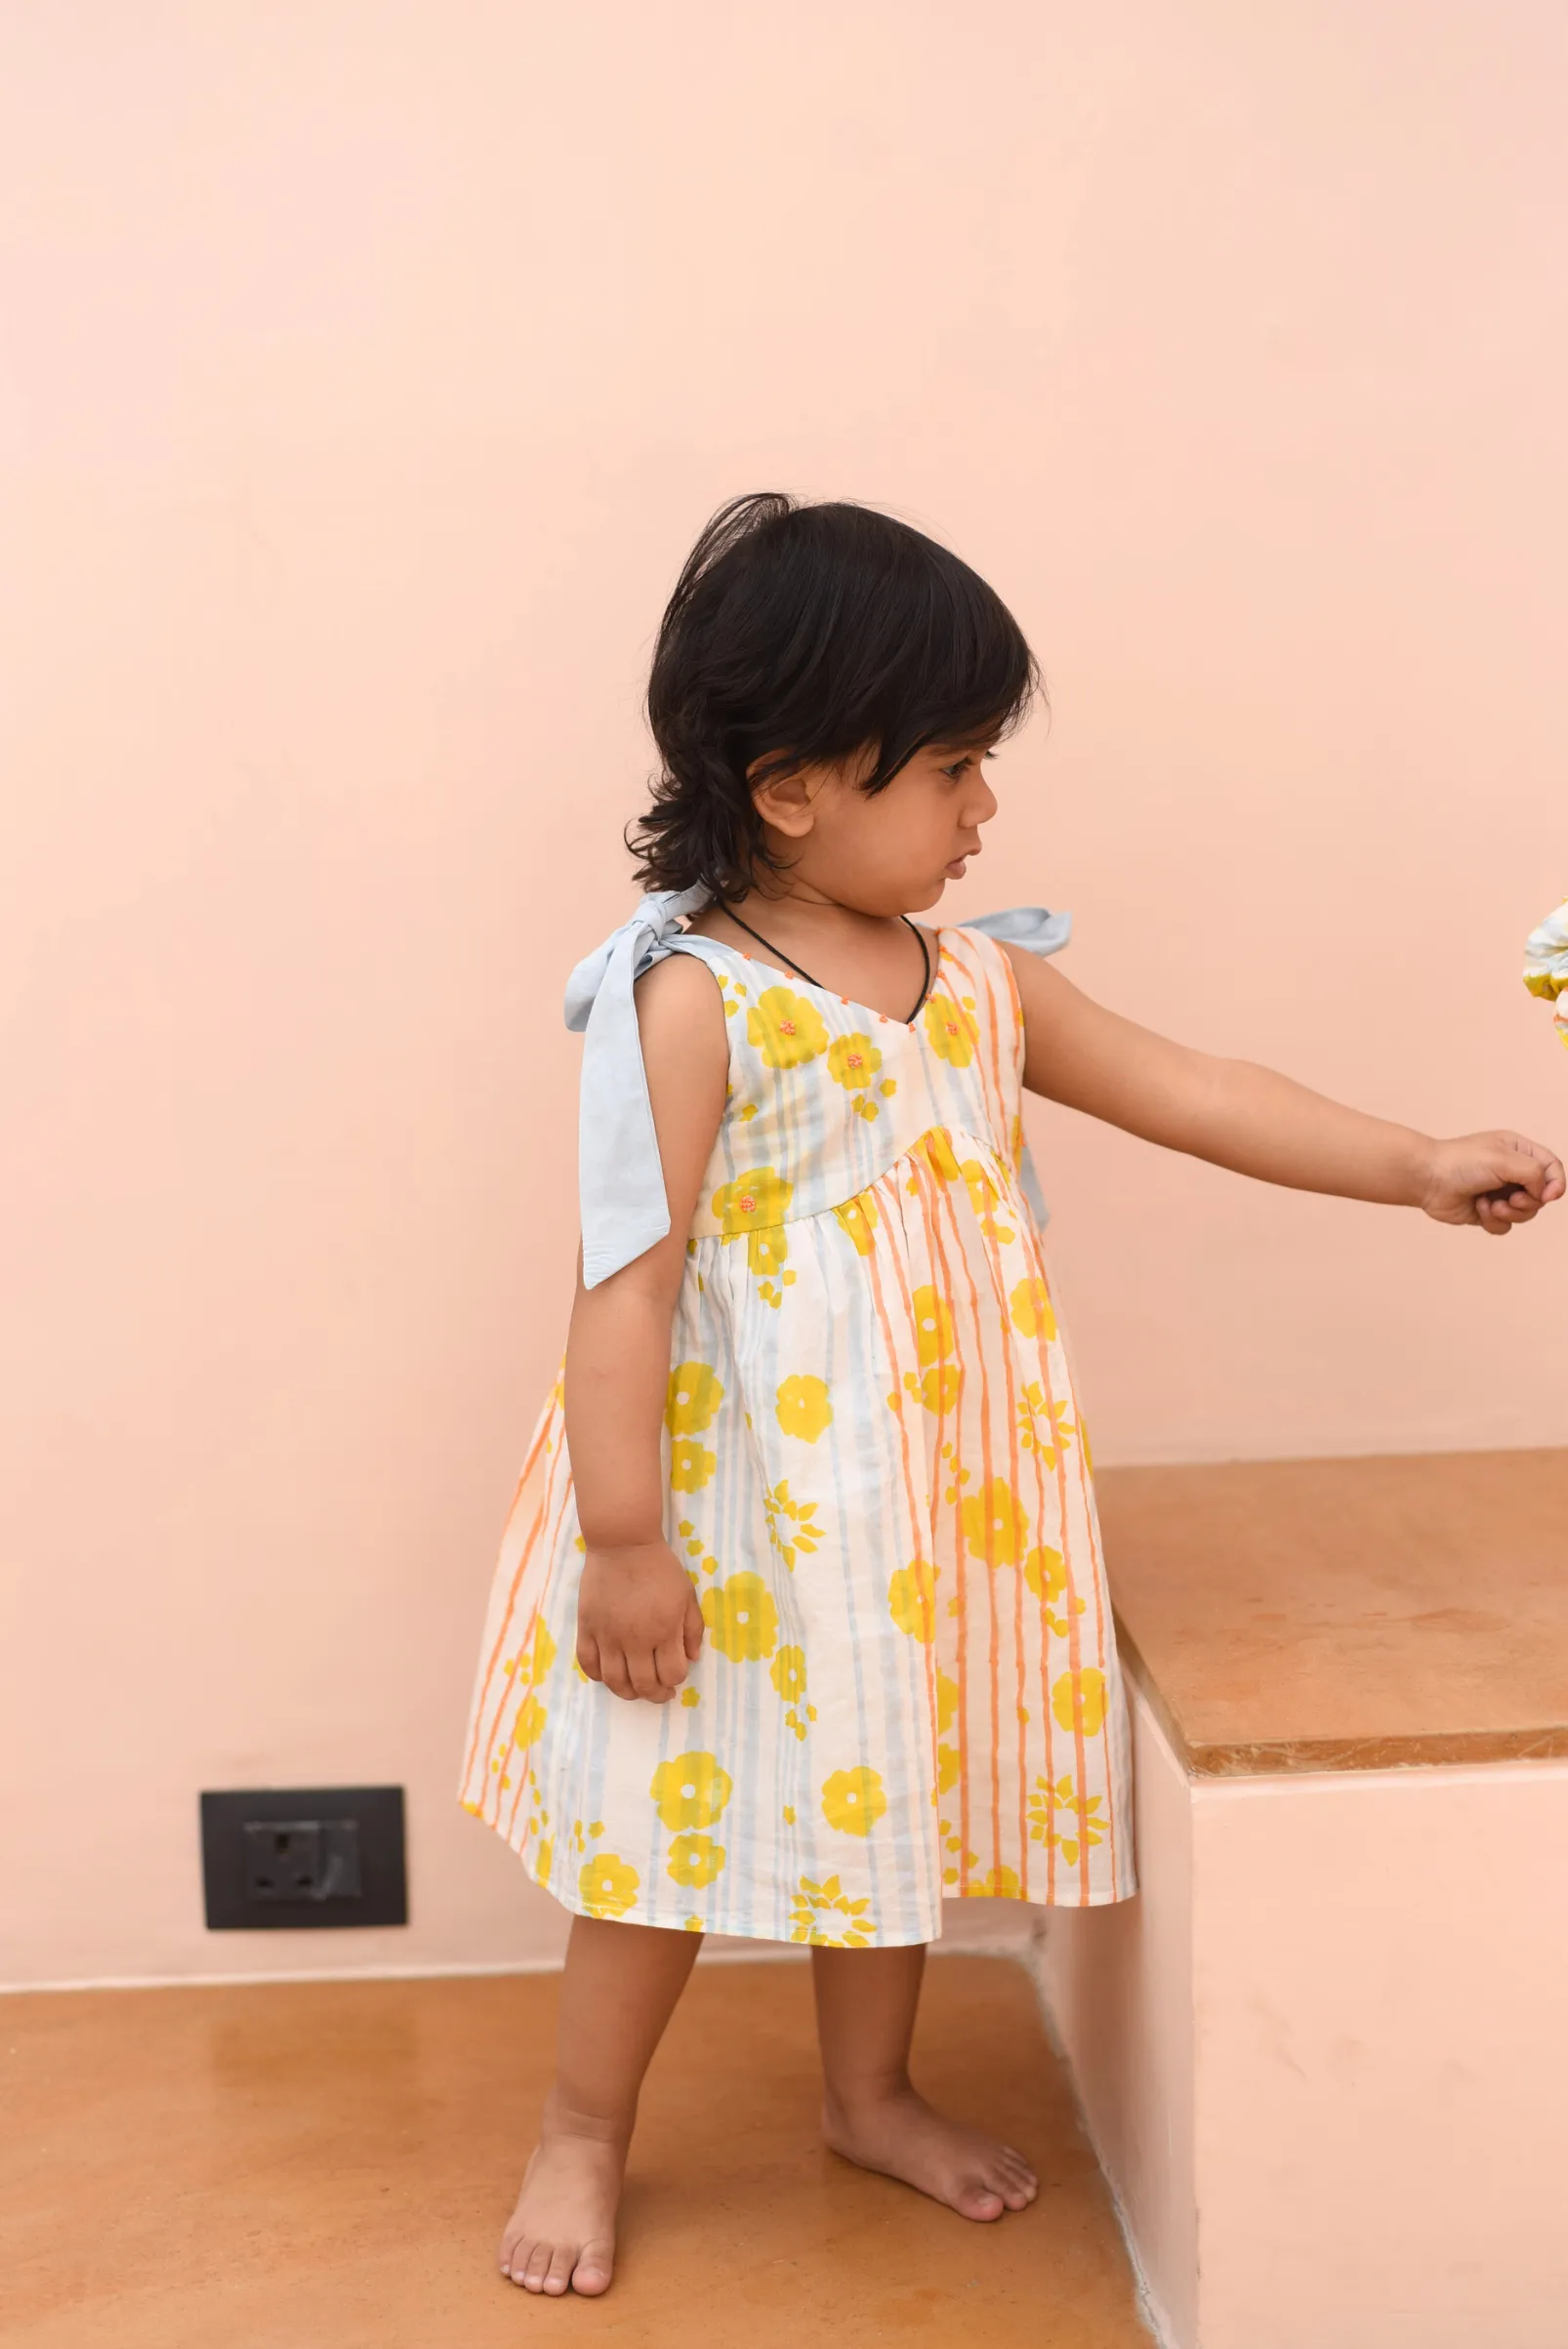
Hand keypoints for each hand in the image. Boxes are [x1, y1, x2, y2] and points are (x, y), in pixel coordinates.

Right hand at [576, 1538, 704, 1701]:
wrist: (623, 1544)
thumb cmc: (660, 1568)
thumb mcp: (687, 1595)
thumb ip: (692, 1629)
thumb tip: (692, 1659)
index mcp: (664, 1631)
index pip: (672, 1673)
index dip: (676, 1680)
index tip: (675, 1676)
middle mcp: (635, 1639)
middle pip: (644, 1684)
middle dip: (656, 1694)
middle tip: (660, 1693)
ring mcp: (608, 1636)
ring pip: (615, 1681)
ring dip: (627, 1692)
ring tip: (635, 1690)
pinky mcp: (587, 1628)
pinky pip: (588, 1664)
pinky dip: (598, 1676)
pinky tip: (608, 1674)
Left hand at [1420, 1131, 1564, 1234]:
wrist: (1426, 1179)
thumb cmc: (1461, 1163)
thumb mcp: (1505, 1159)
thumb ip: (1535, 1173)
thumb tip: (1544, 1193)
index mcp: (1518, 1150)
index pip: (1551, 1167)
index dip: (1555, 1184)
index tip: (1548, 1196)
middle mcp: (1511, 1171)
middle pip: (1540, 1195)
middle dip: (1527, 1202)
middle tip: (1509, 1200)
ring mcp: (1499, 1192)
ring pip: (1525, 1214)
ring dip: (1509, 1213)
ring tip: (1490, 1205)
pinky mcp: (1486, 1212)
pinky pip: (1505, 1226)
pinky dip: (1493, 1221)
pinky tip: (1478, 1208)